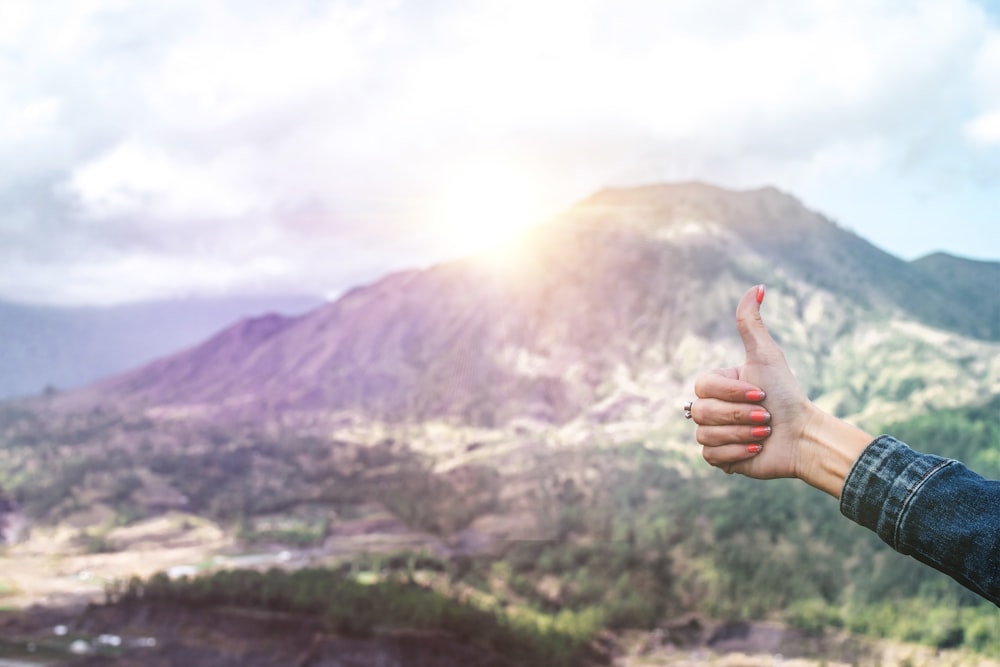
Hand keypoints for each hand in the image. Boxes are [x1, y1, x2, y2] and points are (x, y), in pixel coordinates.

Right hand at [691, 285, 817, 478]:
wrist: (803, 436)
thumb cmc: (786, 394)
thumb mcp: (766, 356)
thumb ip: (751, 323)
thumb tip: (758, 286)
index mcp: (716, 384)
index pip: (703, 386)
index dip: (731, 393)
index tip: (761, 394)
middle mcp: (710, 407)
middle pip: (702, 412)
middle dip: (739, 415)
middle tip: (766, 416)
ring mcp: (713, 433)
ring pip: (706, 435)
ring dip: (742, 434)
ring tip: (765, 433)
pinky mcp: (719, 458)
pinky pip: (711, 456)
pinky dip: (738, 452)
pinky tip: (757, 448)